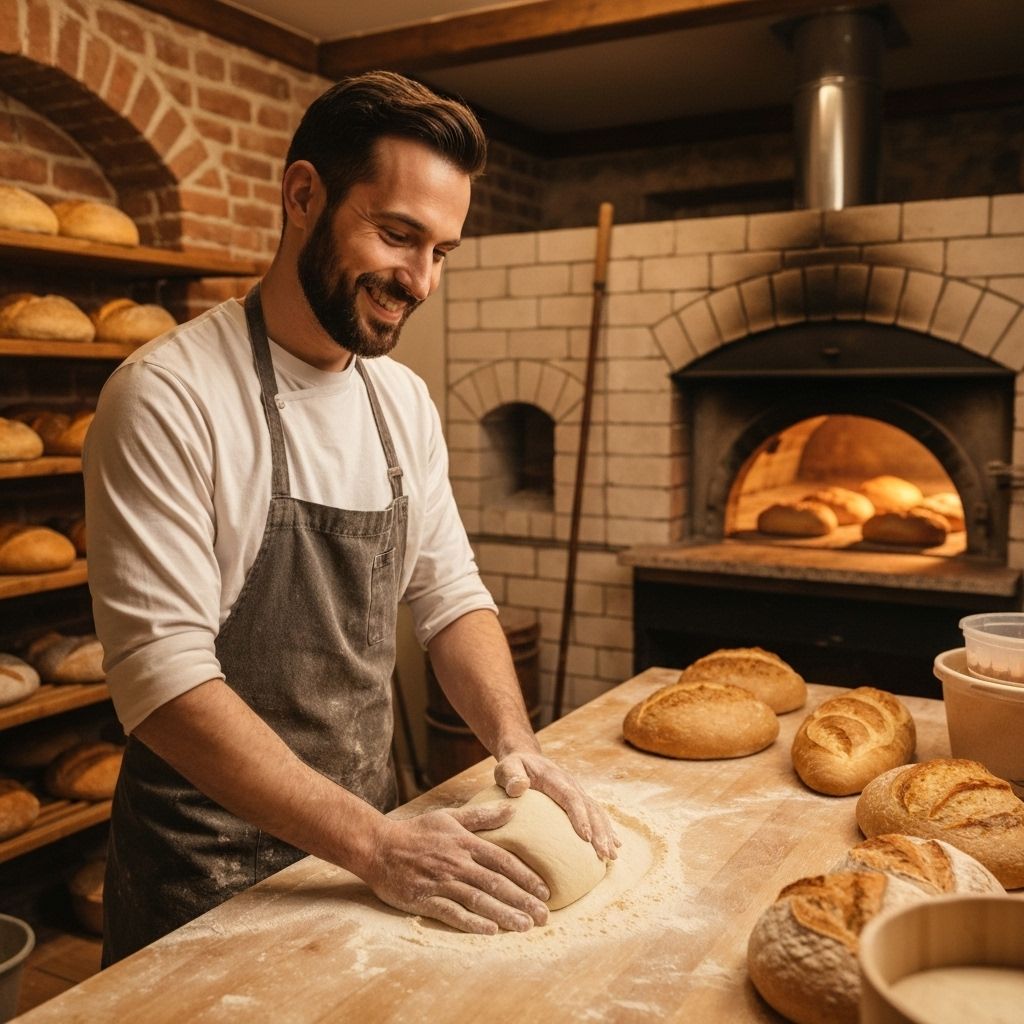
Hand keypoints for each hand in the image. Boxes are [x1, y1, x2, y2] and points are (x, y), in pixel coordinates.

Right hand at [362, 804, 550, 933]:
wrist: (378, 846)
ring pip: (478, 900)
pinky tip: (490, 931)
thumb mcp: (450, 817)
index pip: (502, 861)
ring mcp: (441, 882)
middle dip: (522, 900)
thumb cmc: (417, 832)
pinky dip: (471, 922)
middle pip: (496, 883)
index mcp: (465, 843)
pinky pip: (452, 913)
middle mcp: (457, 863)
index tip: (545, 891)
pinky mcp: (424, 900)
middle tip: (545, 916)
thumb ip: (483, 816)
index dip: (526, 876)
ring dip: (504, 914)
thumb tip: (513, 809)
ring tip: (525, 926)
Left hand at [494, 752, 620, 861]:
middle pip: (589, 807)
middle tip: (604, 854)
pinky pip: (596, 815)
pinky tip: (614, 845)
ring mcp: (577, 792)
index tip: (585, 837)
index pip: (570, 797)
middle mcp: (571, 785)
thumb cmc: (513, 768)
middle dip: (599, 831)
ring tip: (612, 856)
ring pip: (597, 812)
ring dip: (606, 833)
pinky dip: (606, 829)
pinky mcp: (579, 800)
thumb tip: (519, 787)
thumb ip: (510, 776)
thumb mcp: (506, 768)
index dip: (579, 816)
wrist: (526, 759)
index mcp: (554, 778)